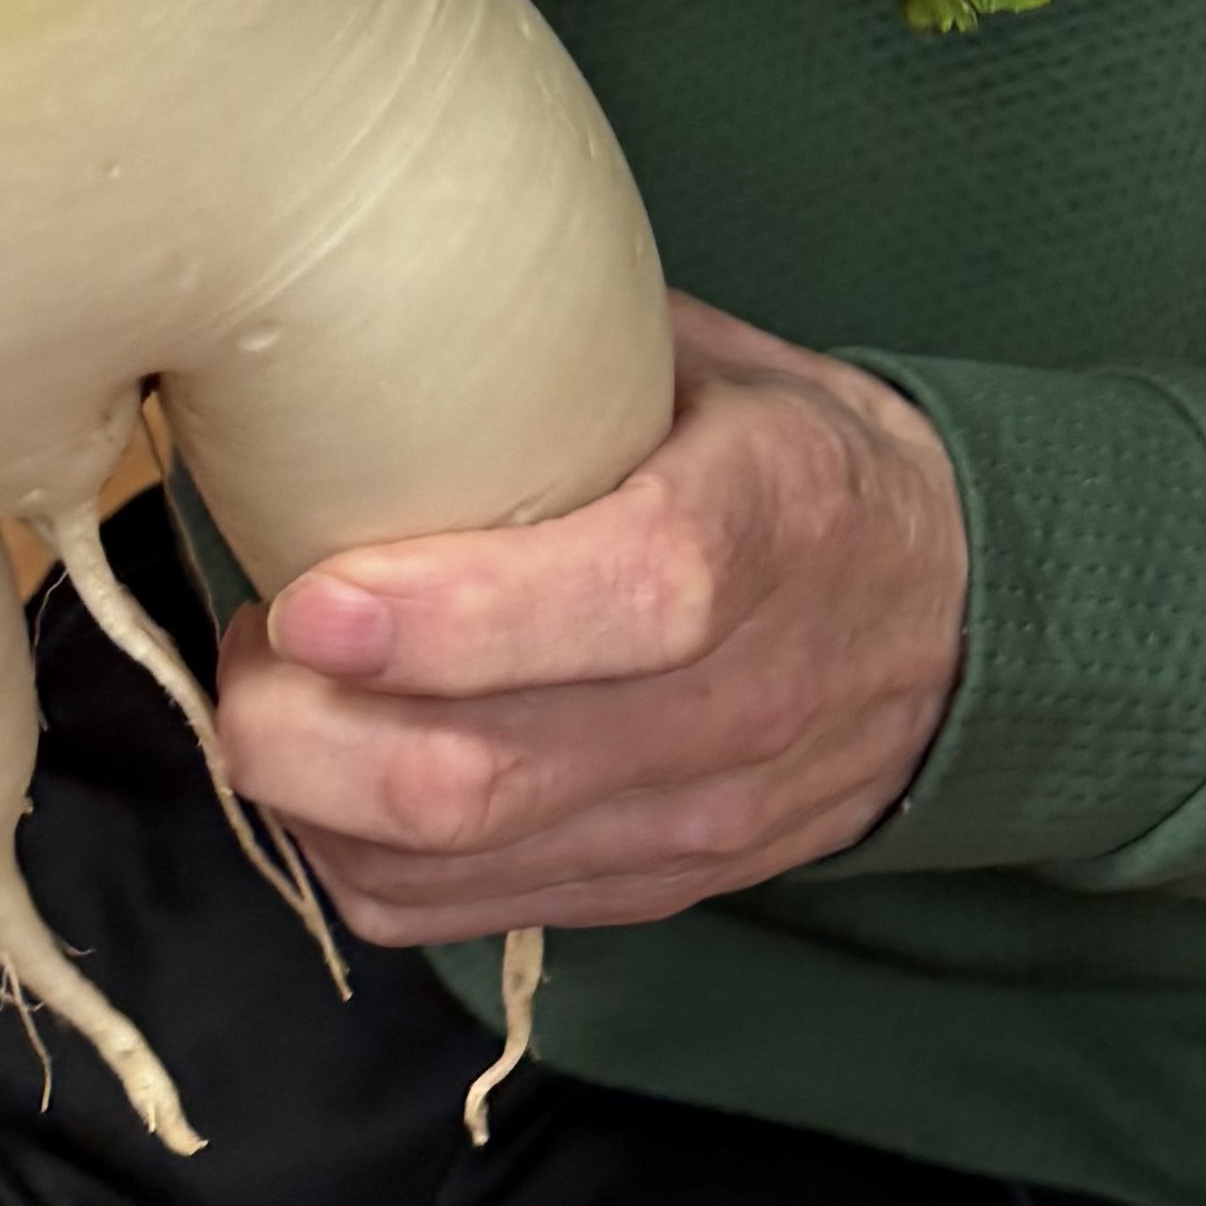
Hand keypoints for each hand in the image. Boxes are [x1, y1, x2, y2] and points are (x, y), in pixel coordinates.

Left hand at [223, 295, 969, 938]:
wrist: (953, 618)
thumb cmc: (797, 459)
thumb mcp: (725, 361)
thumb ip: (569, 345)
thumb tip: (370, 291)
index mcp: (776, 520)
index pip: (627, 598)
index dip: (449, 616)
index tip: (307, 589)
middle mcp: (743, 694)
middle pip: (490, 771)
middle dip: (305, 729)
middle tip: (253, 638)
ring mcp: (698, 815)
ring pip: (451, 863)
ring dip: (307, 795)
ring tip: (276, 694)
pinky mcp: (656, 889)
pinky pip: (458, 915)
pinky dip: (353, 856)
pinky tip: (331, 773)